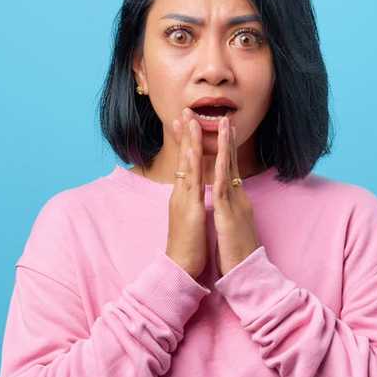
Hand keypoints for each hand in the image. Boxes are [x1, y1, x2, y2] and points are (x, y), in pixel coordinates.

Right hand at [165, 108, 207, 278]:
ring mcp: (183, 198)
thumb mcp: (190, 218)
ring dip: (189, 141)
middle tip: (185, 110)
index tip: (188, 124)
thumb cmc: (187, 245)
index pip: (185, 163)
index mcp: (183, 195)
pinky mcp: (189, 207)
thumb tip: (194, 194)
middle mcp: (180, 192)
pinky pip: (192, 181)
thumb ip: (191, 203)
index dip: (187, 143)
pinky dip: (194, 163)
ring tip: (191, 119)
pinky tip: (196, 148)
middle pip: (183, 157)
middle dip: (184, 133)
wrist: (180, 266)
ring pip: (186, 164)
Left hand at [212, 115, 260, 276]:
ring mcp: (236, 203)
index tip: (222, 131)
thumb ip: (232, 213)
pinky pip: (224, 186)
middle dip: (225, 139)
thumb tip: (228, 205)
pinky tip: (218, 154)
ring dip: (225, 145)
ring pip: (229, 168)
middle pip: (231, 163)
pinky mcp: (230, 213)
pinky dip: (221, 168)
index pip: (231, 170)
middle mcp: (239, 198)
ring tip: (222, 123)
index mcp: (238, 201)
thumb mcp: (234, 228)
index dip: (226, 150)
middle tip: (221, 116)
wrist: (248, 273)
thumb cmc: (239, 254)